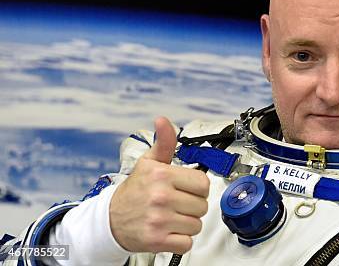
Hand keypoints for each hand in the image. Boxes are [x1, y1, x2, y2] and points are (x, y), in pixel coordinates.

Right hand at [110, 117, 209, 253]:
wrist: (110, 220)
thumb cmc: (134, 191)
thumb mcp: (149, 163)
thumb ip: (164, 142)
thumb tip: (163, 120)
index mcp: (162, 175)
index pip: (203, 183)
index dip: (196, 188)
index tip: (185, 188)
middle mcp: (161, 197)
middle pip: (202, 206)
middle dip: (192, 206)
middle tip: (176, 204)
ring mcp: (159, 220)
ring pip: (196, 225)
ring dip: (187, 224)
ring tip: (171, 217)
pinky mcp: (157, 240)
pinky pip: (187, 243)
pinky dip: (180, 240)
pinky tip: (169, 231)